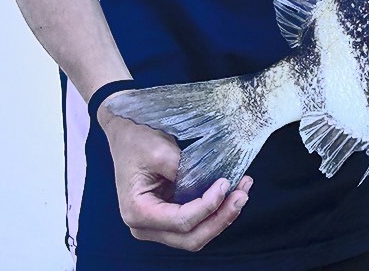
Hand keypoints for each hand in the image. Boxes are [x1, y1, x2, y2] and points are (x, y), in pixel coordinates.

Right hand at [98, 106, 251, 250]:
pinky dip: (215, 211)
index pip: (180, 221)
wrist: (126, 131)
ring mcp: (157, 224)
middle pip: (190, 237)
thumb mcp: (160, 151)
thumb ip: (184, 171)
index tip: (225, 183)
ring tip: (242, 192)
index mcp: (137, 212)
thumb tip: (212, 182)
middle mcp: (146, 226)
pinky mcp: (168, 214)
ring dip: (221, 217)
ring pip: (195, 235)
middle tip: (242, 195)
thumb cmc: (137, 139)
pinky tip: (231, 192)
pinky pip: (195, 222)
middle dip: (220, 219)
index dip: (208, 206)